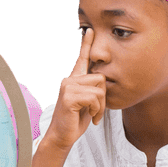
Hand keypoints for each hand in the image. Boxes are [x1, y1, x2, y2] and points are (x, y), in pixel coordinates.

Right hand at [46, 29, 105, 148]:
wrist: (63, 135)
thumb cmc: (76, 119)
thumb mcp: (89, 102)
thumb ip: (94, 89)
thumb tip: (104, 81)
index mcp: (74, 79)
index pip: (82, 59)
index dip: (86, 44)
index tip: (89, 30)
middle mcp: (69, 80)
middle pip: (101, 78)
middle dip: (104, 97)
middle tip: (96, 110)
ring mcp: (67, 86)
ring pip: (99, 88)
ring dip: (100, 105)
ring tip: (92, 114)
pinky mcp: (68, 96)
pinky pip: (94, 98)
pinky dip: (96, 110)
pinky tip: (89, 117)